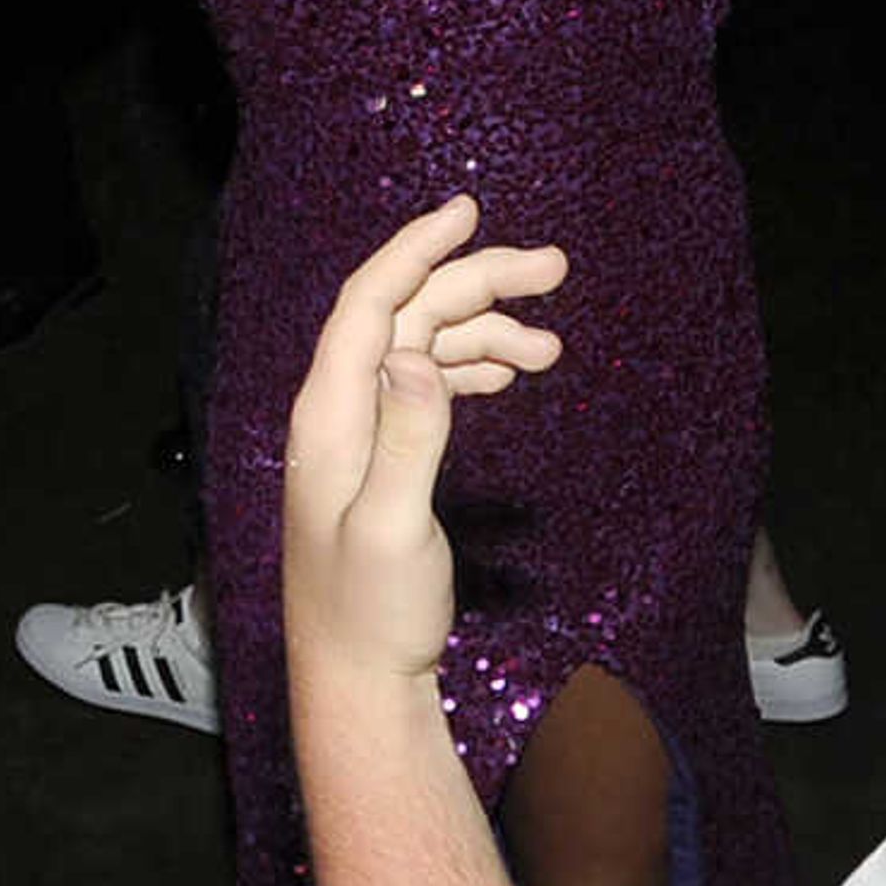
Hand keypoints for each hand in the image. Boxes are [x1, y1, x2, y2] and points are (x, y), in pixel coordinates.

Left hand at [278, 197, 566, 690]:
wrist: (356, 676)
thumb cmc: (368, 612)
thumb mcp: (390, 528)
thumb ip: (406, 439)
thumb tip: (416, 356)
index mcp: (329, 416)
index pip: (369, 305)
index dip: (415, 250)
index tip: (467, 209)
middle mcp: (338, 413)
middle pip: (408, 317)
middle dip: (477, 284)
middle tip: (556, 269)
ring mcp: (360, 435)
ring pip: (424, 350)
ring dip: (486, 334)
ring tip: (554, 348)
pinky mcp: (383, 461)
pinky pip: (426, 390)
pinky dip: (469, 371)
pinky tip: (510, 375)